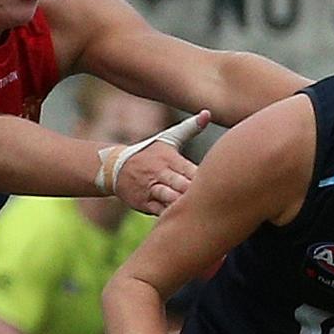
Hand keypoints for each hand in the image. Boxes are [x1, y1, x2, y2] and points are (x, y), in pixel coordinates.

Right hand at [96, 111, 210, 213]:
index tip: (219, 183)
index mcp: (169, 159)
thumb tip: (208, 113)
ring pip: (169, 199)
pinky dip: (170, 215)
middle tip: (214, 199)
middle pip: (182, 185)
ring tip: (200, 211)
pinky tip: (184, 220)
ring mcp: (151, 190)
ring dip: (183, 204)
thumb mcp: (168, 138)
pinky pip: (159, 212)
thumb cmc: (149, 152)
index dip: (205, 178)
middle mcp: (160, 174)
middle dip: (195, 193)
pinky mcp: (144, 204)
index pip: (191, 170)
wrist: (114, 167)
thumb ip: (190, 128)